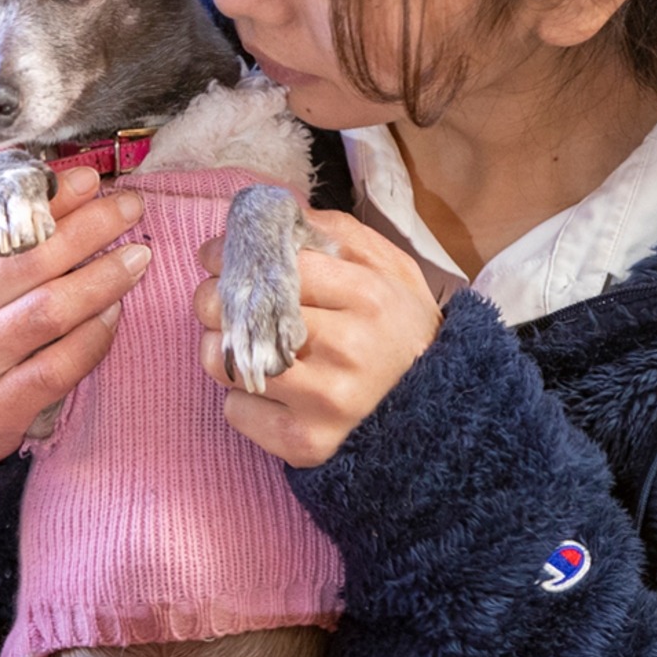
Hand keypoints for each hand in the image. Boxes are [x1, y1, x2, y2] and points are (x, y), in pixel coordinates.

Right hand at [0, 156, 152, 466]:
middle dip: (89, 230)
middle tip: (131, 208)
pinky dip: (93, 338)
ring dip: (102, 280)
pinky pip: (56, 369)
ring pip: (47, 313)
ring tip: (139, 257)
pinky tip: (115, 314)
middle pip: (28, 263)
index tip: (93, 179)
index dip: (48, 200)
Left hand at [193, 207, 439, 466]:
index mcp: (368, 296)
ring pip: (224, 362)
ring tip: (246, 345)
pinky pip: (236, 410)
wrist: (443, 411)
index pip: (273, 264)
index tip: (215, 256)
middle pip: (238, 311)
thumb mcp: (391, 269)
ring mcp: (325, 400)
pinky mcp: (305, 443)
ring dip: (220, 349)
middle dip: (212, 300)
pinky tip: (270, 390)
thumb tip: (274, 212)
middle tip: (218, 300)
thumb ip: (336, 234)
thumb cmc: (404, 332)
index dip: (232, 255)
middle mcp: (346, 347)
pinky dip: (242, 398)